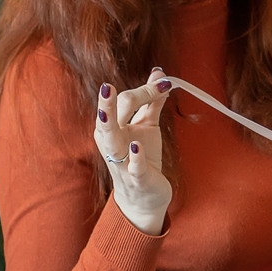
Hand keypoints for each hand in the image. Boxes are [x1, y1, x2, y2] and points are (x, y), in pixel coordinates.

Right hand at [95, 67, 173, 235]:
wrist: (145, 196)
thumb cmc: (143, 157)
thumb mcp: (148, 126)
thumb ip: (152, 101)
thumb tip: (159, 74)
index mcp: (112, 128)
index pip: (123, 103)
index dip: (145, 91)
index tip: (165, 82)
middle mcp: (112, 143)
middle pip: (108, 120)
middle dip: (108, 104)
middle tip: (107, 87)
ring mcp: (122, 162)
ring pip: (111, 142)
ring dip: (110, 128)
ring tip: (107, 112)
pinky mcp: (137, 178)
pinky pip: (134, 167)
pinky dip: (135, 158)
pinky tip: (136, 147)